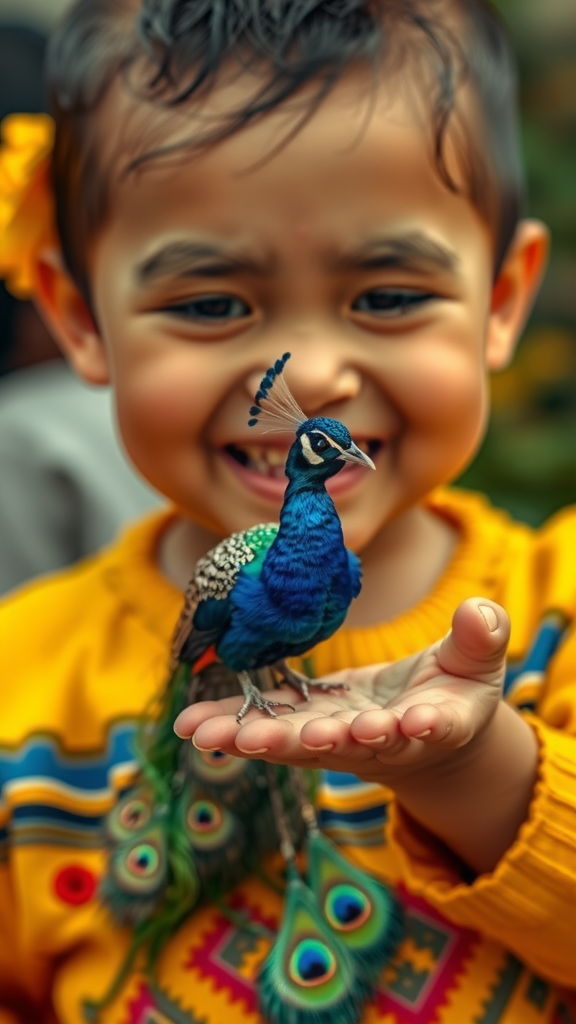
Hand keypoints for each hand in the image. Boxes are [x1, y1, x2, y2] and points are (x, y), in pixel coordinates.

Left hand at [174, 597, 509, 784]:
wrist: (430, 725)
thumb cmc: (459, 689)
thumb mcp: (479, 662)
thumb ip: (482, 639)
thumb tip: (481, 613)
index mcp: (433, 726)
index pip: (424, 728)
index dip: (413, 727)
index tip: (402, 723)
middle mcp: (379, 742)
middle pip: (341, 745)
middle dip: (300, 741)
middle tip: (259, 739)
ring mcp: (341, 738)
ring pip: (294, 741)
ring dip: (251, 737)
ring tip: (202, 732)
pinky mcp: (312, 726)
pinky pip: (272, 725)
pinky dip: (236, 727)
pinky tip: (194, 724)